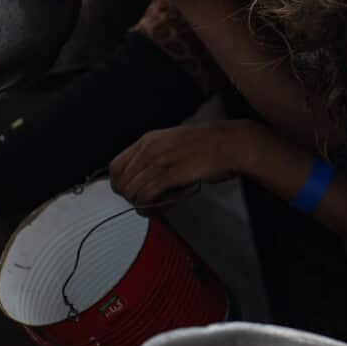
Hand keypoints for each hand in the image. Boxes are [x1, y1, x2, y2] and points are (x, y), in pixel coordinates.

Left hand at [109, 121, 254, 205]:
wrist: (231, 143)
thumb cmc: (209, 145)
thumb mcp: (173, 143)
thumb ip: (155, 157)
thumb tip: (143, 178)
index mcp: (148, 140)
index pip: (115, 167)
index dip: (120, 184)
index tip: (132, 192)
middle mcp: (150, 149)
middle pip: (121, 182)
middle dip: (131, 198)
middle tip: (148, 202)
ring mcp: (160, 161)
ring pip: (133, 191)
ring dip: (143, 204)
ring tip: (160, 204)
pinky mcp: (171, 174)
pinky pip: (148, 195)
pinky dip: (153, 205)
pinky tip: (167, 202)